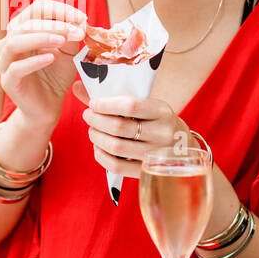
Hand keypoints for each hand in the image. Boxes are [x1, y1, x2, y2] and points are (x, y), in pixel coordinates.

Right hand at [0, 0, 87, 128]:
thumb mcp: (68, 52)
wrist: (47, 107)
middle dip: (53, 24)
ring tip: (62, 41)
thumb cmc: (55, 76)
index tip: (81, 18)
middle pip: (25, 24)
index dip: (59, 10)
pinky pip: (15, 68)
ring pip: (15, 42)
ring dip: (40, 38)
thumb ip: (70, 36)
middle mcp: (9, 42)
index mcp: (23, 30)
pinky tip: (51, 58)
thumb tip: (79, 20)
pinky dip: (33, 61)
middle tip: (75, 30)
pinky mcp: (7, 81)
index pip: (36, 9)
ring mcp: (5, 62)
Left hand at [72, 81, 190, 179]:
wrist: (181, 148)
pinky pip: (117, 166)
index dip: (106, 104)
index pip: (130, 106)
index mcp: (163, 111)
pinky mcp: (147, 171)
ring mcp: (156, 155)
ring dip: (97, 137)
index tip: (93, 103)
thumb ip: (112, 97)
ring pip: (116, 147)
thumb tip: (77, 86)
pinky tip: (98, 148)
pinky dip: (101, 156)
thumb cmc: (155, 121)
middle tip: (88, 115)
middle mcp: (163, 133)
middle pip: (119, 127)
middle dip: (96, 120)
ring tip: (92, 130)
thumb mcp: (145, 105)